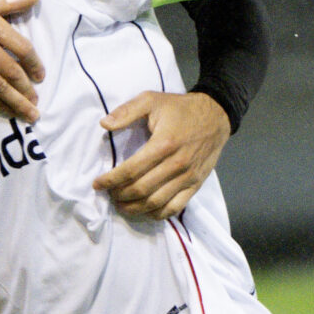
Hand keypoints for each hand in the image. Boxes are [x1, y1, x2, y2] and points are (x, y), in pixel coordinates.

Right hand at [0, 0, 42, 121]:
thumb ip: (10, 1)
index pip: (21, 46)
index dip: (34, 63)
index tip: (40, 75)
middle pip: (12, 70)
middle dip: (27, 88)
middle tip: (37, 101)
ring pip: (0, 85)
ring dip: (17, 101)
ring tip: (30, 113)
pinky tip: (8, 110)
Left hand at [93, 90, 230, 219]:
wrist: (216, 116)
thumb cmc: (181, 109)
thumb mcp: (152, 100)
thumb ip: (127, 111)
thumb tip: (104, 124)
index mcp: (163, 144)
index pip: (130, 170)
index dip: (110, 180)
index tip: (97, 183)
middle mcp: (176, 164)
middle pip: (141, 189)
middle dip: (119, 195)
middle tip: (109, 194)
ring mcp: (187, 177)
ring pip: (155, 202)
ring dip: (134, 208)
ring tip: (121, 204)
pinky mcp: (196, 185)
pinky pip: (174, 207)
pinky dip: (156, 214)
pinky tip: (144, 210)